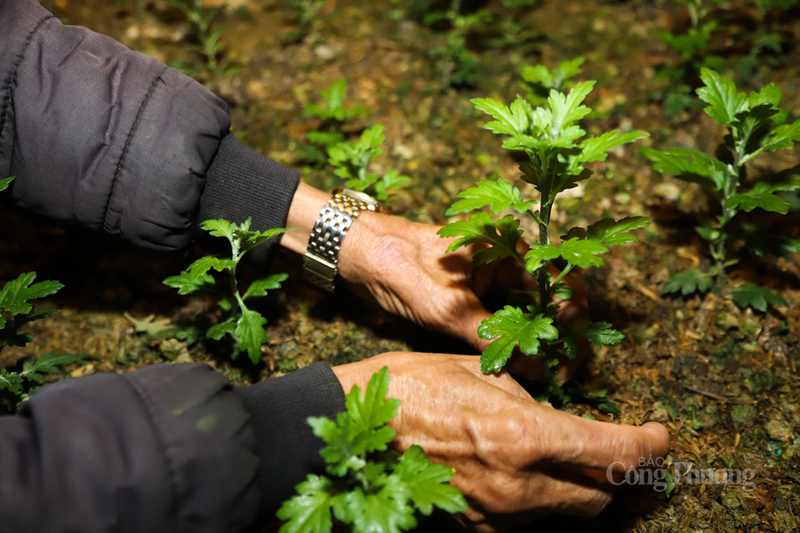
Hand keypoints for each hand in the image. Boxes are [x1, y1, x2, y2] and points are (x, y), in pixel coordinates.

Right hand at [332, 353, 669, 531]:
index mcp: (523, 435)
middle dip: (619, 473)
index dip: (650, 446)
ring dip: (581, 489)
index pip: (614, 453)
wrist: (349, 429)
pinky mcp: (475, 528)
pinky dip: (543, 501)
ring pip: (567, 515)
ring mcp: (496, 515)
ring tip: (572, 459)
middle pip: (600, 495)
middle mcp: (518, 486)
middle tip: (621, 448)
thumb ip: (527, 398)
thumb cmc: (408, 387)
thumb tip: (554, 417)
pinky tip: (527, 474)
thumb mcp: (475, 373)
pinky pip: (529, 522)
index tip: (659, 435)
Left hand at [339, 211, 587, 379]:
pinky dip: (515, 345)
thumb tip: (535, 370)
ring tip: (543, 379)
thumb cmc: (399, 266)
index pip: (561, 284)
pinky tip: (518, 369)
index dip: (572, 324)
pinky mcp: (477, 298)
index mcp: (508, 246)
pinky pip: (507, 323)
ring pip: (530, 316)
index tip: (567, 359)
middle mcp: (508, 261)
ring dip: (538, 346)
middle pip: (552, 302)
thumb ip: (491, 337)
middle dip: (560, 340)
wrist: (357, 255)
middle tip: (561, 377)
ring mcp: (492, 280)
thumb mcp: (446, 306)